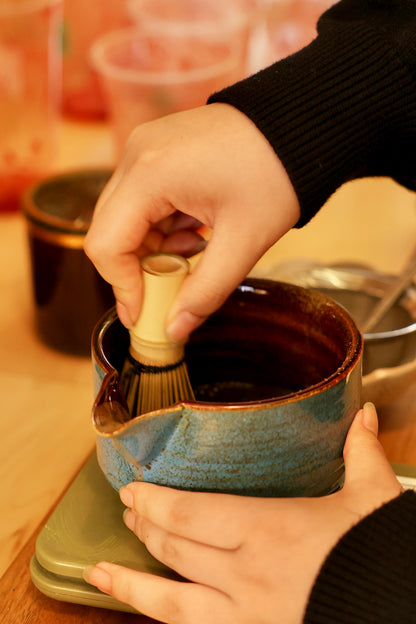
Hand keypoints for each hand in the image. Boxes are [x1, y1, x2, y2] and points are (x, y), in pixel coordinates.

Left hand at [83, 403, 402, 622]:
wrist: (399, 610)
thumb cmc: (379, 557)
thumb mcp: (374, 500)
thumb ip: (361, 455)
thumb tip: (361, 416)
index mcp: (270, 530)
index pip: (189, 512)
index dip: (154, 501)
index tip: (134, 489)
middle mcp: (247, 575)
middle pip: (175, 547)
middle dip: (144, 526)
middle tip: (128, 510)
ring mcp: (245, 617)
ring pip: (171, 602)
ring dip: (132, 584)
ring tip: (103, 571)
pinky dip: (161, 618)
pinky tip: (144, 612)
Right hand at [84, 103, 299, 339]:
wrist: (301, 124)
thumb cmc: (278, 174)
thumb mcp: (243, 242)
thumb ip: (205, 292)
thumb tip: (174, 329)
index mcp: (149, 174)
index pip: (105, 245)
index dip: (122, 287)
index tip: (144, 314)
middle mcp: (136, 155)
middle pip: (110, 231)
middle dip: (137, 270)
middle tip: (171, 290)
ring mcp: (145, 148)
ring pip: (126, 217)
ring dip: (153, 248)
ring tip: (197, 252)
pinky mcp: (158, 150)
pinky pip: (143, 200)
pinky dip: (162, 226)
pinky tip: (195, 231)